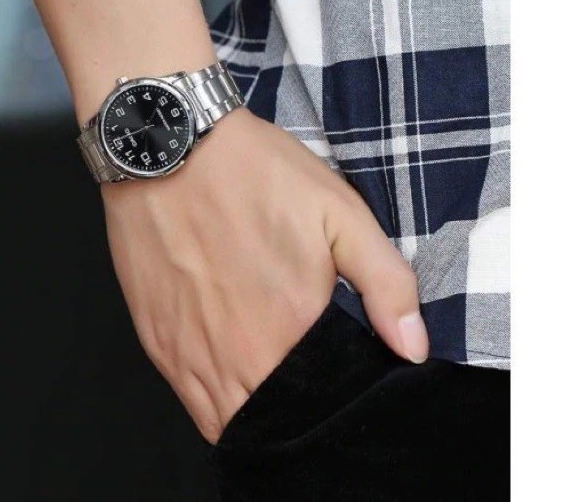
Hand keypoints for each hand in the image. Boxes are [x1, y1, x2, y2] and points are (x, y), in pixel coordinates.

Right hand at [102, 107, 427, 443]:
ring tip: (271, 388)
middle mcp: (236, 357)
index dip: (331, 407)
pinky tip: (230, 377)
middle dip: (294, 418)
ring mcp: (188, 353)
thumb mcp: (340, 212)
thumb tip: (413, 348)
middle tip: (306, 388)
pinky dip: (213, 405)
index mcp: (289, 330)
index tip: (336, 385)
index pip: (319, 407)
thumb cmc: (255, 174)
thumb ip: (385, 284)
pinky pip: (189, 402)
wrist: (169, 145)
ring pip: (227, 423)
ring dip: (253, 418)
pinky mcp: (155, 339)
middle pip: (271, 423)